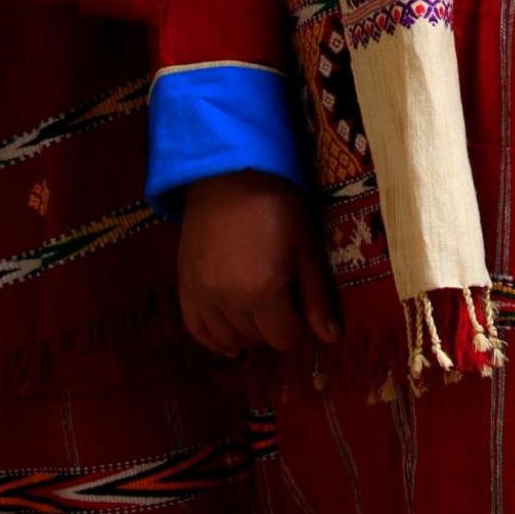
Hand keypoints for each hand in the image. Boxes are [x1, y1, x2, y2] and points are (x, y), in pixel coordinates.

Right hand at [178, 172, 339, 355]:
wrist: (229, 174)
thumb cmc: (278, 205)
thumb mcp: (307, 247)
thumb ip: (317, 297)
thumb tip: (331, 339)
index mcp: (263, 291)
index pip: (284, 338)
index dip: (296, 327)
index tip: (299, 305)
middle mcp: (228, 300)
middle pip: (256, 338)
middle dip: (273, 327)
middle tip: (281, 301)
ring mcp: (201, 294)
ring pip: (225, 338)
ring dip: (245, 333)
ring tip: (257, 313)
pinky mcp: (184, 285)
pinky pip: (195, 328)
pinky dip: (212, 337)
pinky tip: (228, 335)